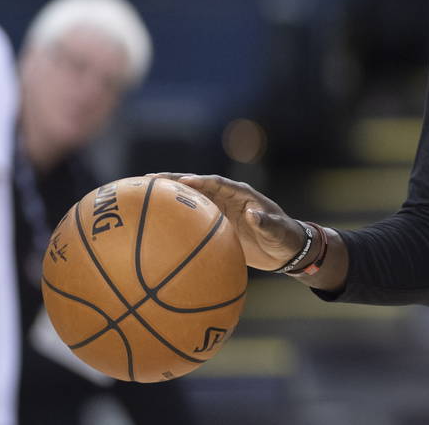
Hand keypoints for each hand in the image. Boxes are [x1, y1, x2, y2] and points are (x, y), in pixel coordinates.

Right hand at [146, 173, 306, 271]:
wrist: (286, 249)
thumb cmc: (285, 238)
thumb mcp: (279, 232)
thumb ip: (267, 223)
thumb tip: (253, 214)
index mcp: (243, 195)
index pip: (218, 184)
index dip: (201, 181)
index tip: (183, 182)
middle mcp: (229, 198)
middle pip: (198, 185)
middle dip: (174, 181)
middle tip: (148, 179)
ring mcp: (220, 209)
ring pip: (191, 198)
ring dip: (169, 195)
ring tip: (141, 192)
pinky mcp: (216, 222)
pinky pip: (191, 217)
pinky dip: (174, 215)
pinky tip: (154, 221)